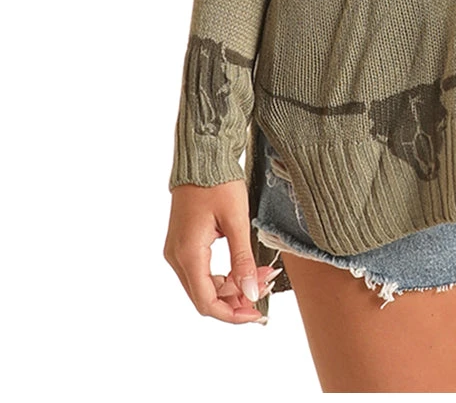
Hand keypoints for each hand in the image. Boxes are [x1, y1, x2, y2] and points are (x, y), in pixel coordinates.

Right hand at [164, 180, 280, 323]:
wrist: (202, 156)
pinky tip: (244, 268)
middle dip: (236, 299)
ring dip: (231, 287)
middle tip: (264, 287)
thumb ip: (242, 260)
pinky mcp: (183, 245)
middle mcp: (177, 257)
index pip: (207, 302)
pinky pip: (201, 271)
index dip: (232, 314)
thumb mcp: (237, 220)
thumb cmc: (218, 182)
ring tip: (259, 276)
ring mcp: (177, 251)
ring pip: (204, 285)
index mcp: (188, 253)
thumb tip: (249, 293)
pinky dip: (223, 275)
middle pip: (205, 297)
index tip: (256, 313)